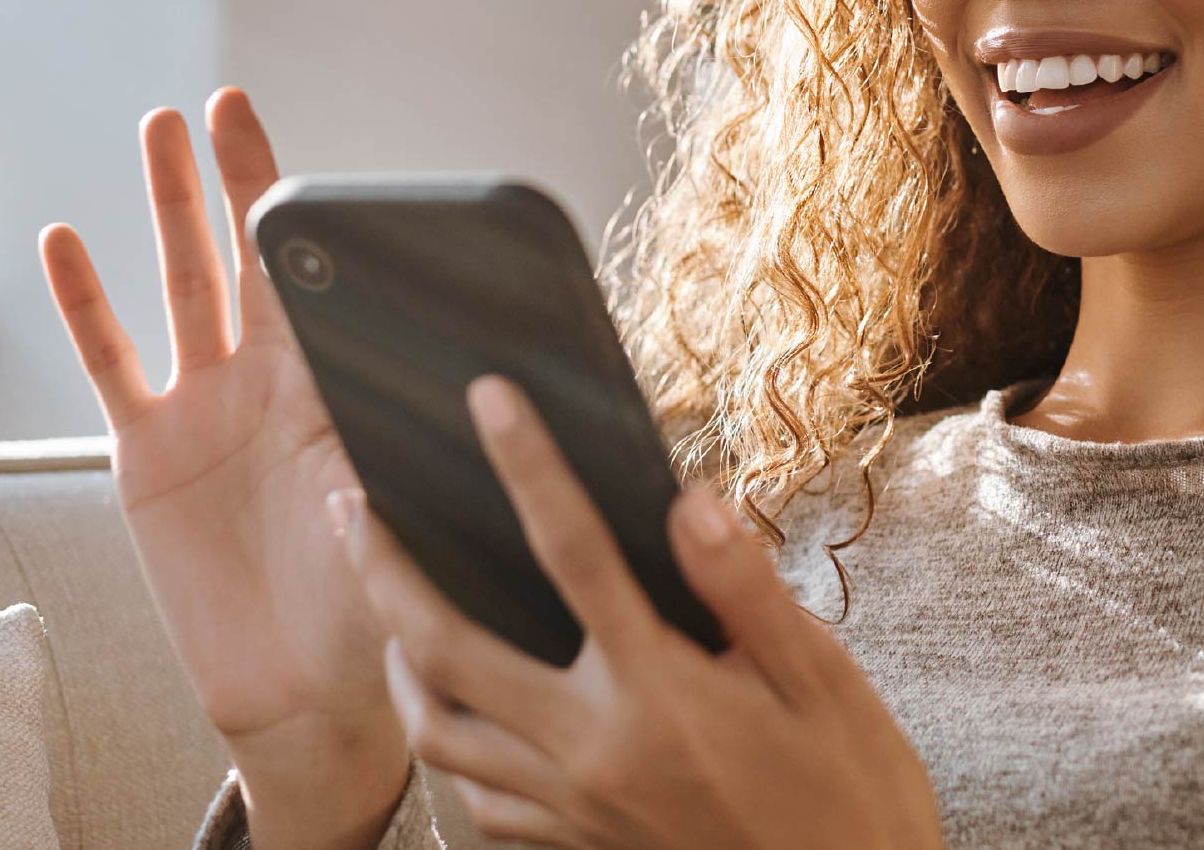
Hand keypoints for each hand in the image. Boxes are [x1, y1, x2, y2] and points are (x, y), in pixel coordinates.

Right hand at [36, 89, 404, 849]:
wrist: (301, 694)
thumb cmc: (368, 613)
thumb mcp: (387, 535)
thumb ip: (378, 478)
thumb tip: (387, 437)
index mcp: (335, 392)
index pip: (322, 286)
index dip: (310, 219)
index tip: (307, 154)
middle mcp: (268, 385)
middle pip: (248, 260)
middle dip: (237, 179)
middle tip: (225, 100)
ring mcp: (201, 410)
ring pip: (181, 287)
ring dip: (168, 208)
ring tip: (160, 126)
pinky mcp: (144, 452)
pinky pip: (112, 362)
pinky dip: (86, 303)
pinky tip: (65, 239)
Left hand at [333, 375, 945, 849]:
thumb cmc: (850, 793)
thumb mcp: (825, 682)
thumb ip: (746, 589)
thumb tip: (688, 500)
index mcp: (661, 691)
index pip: (573, 552)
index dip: (528, 465)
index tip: (490, 399)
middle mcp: (595, 749)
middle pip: (447, 647)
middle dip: (385, 569)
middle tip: (352, 507)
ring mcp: (572, 807)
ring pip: (436, 731)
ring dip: (394, 661)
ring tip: (385, 606)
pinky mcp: (572, 847)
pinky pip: (473, 798)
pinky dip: (446, 744)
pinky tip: (453, 707)